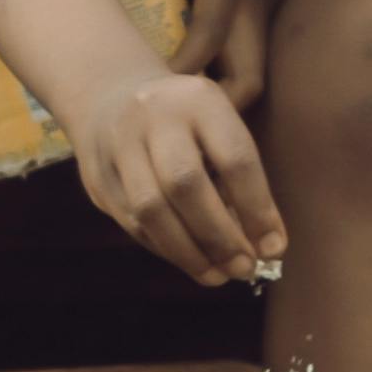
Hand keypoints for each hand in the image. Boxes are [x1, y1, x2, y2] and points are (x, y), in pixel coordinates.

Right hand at [77, 70, 289, 286]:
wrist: (110, 95)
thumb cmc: (186, 122)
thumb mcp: (217, 125)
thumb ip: (241, 178)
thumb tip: (266, 246)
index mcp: (199, 100)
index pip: (234, 158)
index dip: (257, 209)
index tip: (273, 247)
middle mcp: (153, 116)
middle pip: (185, 184)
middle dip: (219, 236)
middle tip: (244, 268)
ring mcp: (118, 146)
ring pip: (150, 210)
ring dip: (189, 252)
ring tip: (218, 275)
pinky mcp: (98, 178)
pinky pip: (132, 224)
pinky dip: (166, 249)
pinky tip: (191, 261)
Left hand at [135, 0, 350, 108]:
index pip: (204, 48)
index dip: (175, 76)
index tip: (142, 91)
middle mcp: (251, 8)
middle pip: (248, 85)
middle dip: (219, 110)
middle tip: (173, 111)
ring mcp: (265, 10)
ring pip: (254, 74)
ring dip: (225, 92)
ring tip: (181, 99)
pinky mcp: (269, 5)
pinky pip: (251, 52)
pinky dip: (230, 68)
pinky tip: (199, 66)